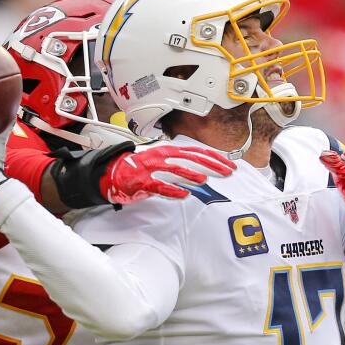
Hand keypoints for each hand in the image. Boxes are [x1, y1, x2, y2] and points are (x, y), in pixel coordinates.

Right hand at [100, 145, 235, 203]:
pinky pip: (158, 186)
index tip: (230, 164)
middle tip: (227, 172)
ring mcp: (151, 168)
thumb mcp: (164, 161)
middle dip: (210, 164)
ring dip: (190, 175)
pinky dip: (171, 190)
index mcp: (169, 150)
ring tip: (204, 180)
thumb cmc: (142, 168)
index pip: (197, 151)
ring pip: (174, 169)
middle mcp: (162, 156)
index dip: (215, 158)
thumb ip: (182, 163)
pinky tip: (183, 194)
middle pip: (191, 158)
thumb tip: (205, 169)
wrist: (114, 173)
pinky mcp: (142, 182)